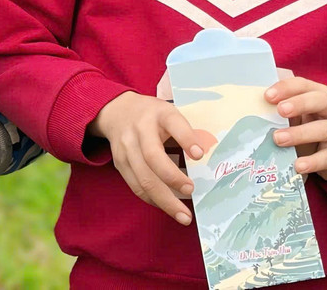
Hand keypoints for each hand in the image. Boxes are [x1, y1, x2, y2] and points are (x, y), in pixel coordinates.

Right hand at [90, 91, 207, 224]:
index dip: (187, 139)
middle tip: (192, 191)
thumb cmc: (153, 116)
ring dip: (165, 200)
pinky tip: (167, 207)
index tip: (200, 155)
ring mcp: (127, 147)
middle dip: (173, 178)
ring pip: (143, 178)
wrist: (117, 111)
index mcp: (160, 114)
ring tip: (184, 216)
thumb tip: (208, 159)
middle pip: (153, 157)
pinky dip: (153, 200)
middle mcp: (140, 130)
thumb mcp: (170, 113)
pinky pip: (136, 186)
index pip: (174, 124)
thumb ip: (185, 132)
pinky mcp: (120, 163)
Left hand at [265, 77, 326, 181]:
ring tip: (279, 139)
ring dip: (300, 134)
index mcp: (323, 94)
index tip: (268, 96)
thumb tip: (253, 98)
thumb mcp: (301, 114)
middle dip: (299, 104)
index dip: (287, 88)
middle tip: (280, 110)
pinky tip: (297, 165)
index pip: (305, 85)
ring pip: (325, 129)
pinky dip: (312, 162)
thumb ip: (284, 105)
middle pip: (321, 100)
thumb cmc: (313, 127)